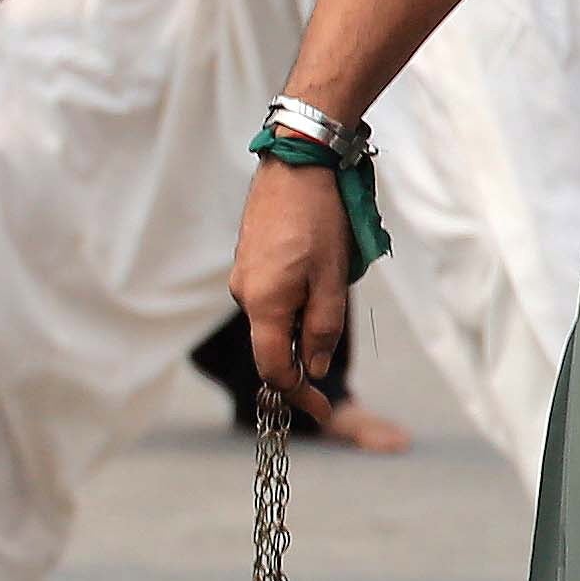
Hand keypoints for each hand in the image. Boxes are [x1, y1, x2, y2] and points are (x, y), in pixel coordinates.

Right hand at [232, 152, 361, 420]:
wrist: (297, 167)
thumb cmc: (319, 221)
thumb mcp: (333, 280)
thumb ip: (322, 328)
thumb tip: (314, 367)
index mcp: (264, 304)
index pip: (274, 368)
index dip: (300, 395)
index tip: (324, 413)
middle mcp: (245, 294)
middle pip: (272, 345)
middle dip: (303, 357)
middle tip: (336, 351)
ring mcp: (243, 277)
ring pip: (274, 319)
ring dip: (302, 321)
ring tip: (333, 286)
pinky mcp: (250, 261)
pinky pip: (271, 296)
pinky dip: (293, 301)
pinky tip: (315, 274)